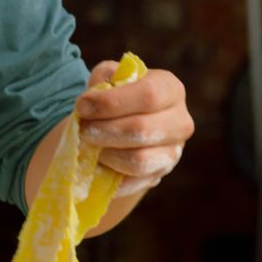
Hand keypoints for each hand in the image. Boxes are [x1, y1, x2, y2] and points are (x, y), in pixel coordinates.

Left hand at [76, 61, 193, 196]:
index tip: (81, 107)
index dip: (111, 102)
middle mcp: (179, 121)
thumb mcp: (107, 79)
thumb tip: (90, 102)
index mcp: (170, 89)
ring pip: (137, 160)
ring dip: (105, 154)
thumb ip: (101, 81)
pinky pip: (131, 182)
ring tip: (88, 146)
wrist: (119, 128)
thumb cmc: (114, 98)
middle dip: (104, 131)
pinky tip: (95, 164)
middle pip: (141, 129)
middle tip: (82, 130)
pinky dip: (108, 175)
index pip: (148, 95)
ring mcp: (173, 153)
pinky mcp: (158, 176)